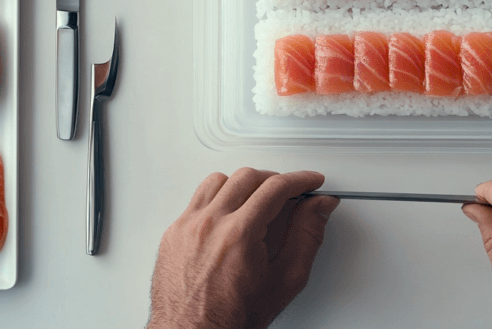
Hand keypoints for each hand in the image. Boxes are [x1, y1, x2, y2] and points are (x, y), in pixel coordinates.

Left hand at [147, 168, 339, 328]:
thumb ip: (307, 236)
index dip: (300, 180)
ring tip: (256, 200)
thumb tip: (318, 208)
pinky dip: (217, 198)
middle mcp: (210, 225)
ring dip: (243, 184)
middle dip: (274, 180)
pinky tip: (228, 212)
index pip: (276, 188)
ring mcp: (187, 226)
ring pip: (218, 180)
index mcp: (239, 235)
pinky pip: (197, 199)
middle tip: (288, 192)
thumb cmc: (232, 318)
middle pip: (248, 177)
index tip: (310, 182)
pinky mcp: (173, 232)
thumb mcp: (284, 280)